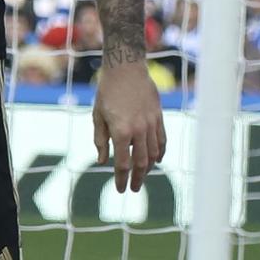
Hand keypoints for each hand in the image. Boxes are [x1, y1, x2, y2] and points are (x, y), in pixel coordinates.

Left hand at [93, 61, 165, 193]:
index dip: (121, 179)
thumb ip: (101, 141)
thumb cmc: (107, 92)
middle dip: (137, 178)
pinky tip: (156, 160)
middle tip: (133, 188)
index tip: (120, 189)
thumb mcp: (97, 116)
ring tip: (142, 176)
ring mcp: (151, 124)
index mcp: (121, 131)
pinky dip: (160, 153)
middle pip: (141, 163)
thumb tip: (102, 161)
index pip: (123, 164)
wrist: (126, 69)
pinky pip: (162, 140)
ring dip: (148, 168)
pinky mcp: (158, 117)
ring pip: (154, 153)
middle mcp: (138, 130)